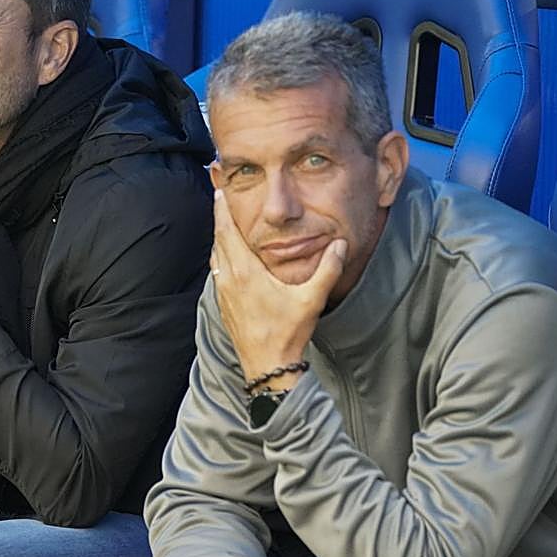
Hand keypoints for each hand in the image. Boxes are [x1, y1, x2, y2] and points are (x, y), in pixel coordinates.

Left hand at [210, 190, 346, 385]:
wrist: (267, 365)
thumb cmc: (287, 332)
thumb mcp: (311, 299)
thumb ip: (328, 270)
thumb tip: (340, 244)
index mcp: (245, 272)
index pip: (228, 232)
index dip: (222, 210)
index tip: (219, 191)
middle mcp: (228, 279)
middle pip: (218, 240)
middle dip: (219, 218)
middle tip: (220, 198)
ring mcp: (223, 292)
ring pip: (216, 256)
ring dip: (219, 238)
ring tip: (225, 223)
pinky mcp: (224, 304)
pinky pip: (217, 271)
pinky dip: (220, 256)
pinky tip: (229, 258)